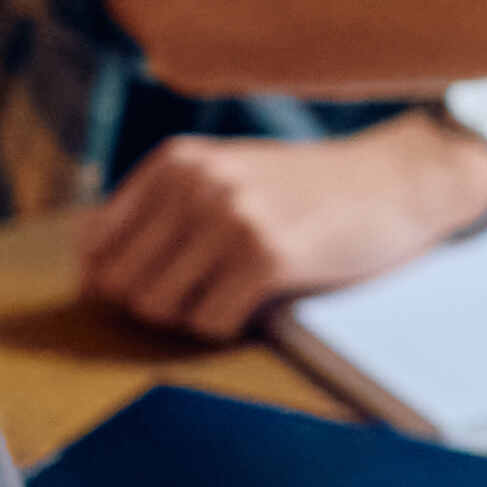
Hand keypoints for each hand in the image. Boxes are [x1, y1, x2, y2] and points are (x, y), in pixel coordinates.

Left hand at [81, 123, 486, 338]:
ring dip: (194, 315)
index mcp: (176, 161)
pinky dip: (230, 325)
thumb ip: (159, 212)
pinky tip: (262, 298)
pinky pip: (209, 322)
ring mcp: (232, 217)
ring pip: (159, 309)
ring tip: (234, 291)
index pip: (94, 248)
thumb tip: (89, 276)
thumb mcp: (225, 177)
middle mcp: (197, 183)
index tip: (162, 283)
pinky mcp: (269, 256)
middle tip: (207, 290)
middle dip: (158, 303)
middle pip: (122, 286)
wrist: (397, 181)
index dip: (117, 282)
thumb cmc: (307, 191)